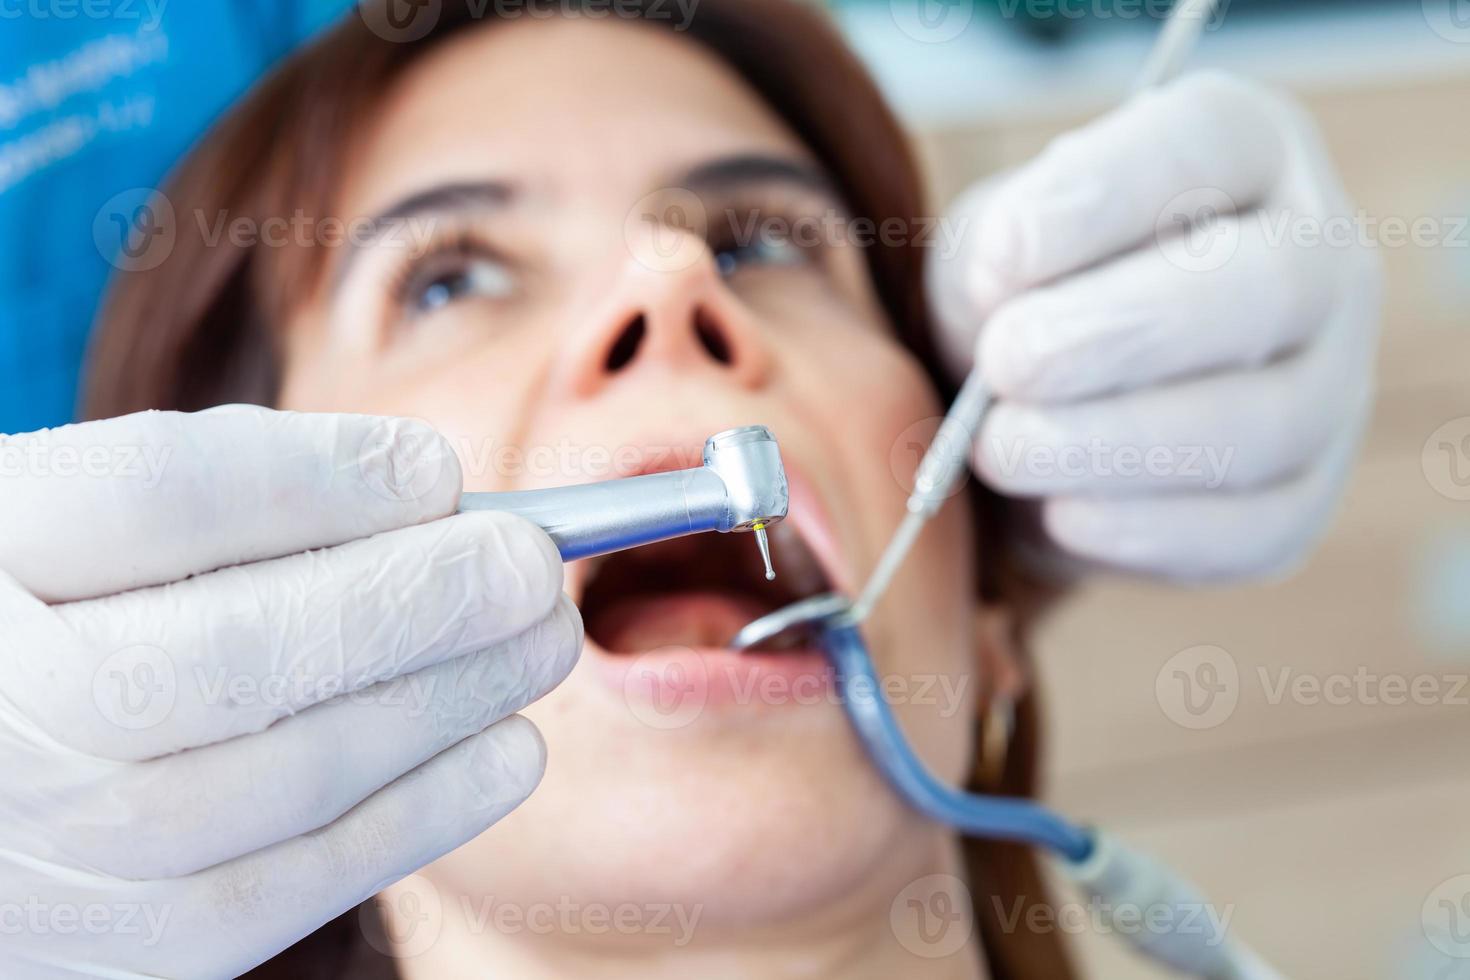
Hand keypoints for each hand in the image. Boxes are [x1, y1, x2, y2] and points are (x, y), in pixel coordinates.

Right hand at [0, 406, 580, 978]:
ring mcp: (56, 853)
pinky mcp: (125, 949)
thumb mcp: (73, 524)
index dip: (324, 479)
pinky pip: (303, 883)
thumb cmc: (44, 630)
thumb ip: (221, 494)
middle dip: (423, 601)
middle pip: (246, 652)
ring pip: (300, 774)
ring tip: (546, 638)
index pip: (163, 498)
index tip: (437, 468)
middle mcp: (3, 718)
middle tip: (532, 564)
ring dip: (457, 699)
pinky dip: (430, 810)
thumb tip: (425, 491)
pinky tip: (512, 749)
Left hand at [928, 71, 1381, 582]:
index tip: (1000, 258)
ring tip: (1002, 450)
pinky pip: (1254, 528)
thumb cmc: (1027, 293)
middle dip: (1119, 334)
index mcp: (1243, 152)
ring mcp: (1330, 383)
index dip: (1100, 201)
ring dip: (1117, 445)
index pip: (1206, 146)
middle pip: (1264, 289)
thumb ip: (997, 248)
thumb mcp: (993, 242)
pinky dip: (1148, 532)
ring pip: (1264, 424)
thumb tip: (1008, 290)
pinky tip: (1062, 516)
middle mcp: (1316, 258)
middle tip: (1006, 364)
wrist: (1042, 403)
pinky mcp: (1302, 497)